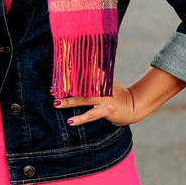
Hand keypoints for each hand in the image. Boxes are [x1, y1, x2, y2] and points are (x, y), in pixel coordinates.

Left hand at [55, 67, 185, 126]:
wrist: (133, 106)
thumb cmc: (115, 94)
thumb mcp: (106, 81)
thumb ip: (94, 73)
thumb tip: (83, 62)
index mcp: (100, 76)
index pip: (83, 70)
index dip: (70, 69)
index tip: (58, 69)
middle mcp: (101, 86)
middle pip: (81, 84)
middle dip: (65, 86)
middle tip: (52, 88)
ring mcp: (104, 98)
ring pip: (83, 99)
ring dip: (69, 101)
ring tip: (56, 102)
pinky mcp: (107, 110)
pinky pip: (90, 115)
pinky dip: (80, 118)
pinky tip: (70, 121)